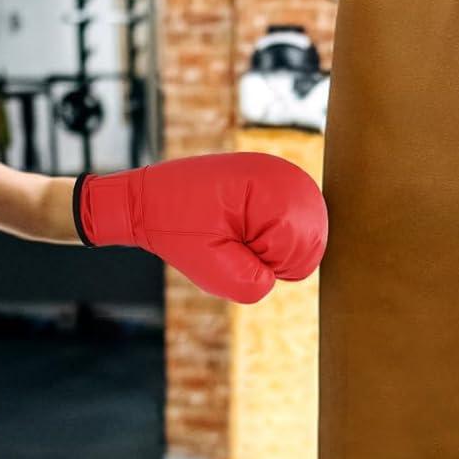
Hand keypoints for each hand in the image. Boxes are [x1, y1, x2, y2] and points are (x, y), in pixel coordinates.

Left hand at [73, 152, 327, 303]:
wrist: (148, 197)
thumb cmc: (177, 228)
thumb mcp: (209, 266)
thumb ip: (250, 284)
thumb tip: (275, 277)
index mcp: (272, 191)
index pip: (302, 250)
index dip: (266, 260)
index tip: (232, 243)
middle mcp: (285, 175)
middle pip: (310, 241)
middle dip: (271, 251)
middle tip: (232, 237)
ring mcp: (282, 174)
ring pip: (303, 233)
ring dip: (271, 241)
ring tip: (235, 228)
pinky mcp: (274, 180)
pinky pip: (291, 222)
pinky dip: (270, 230)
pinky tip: (242, 222)